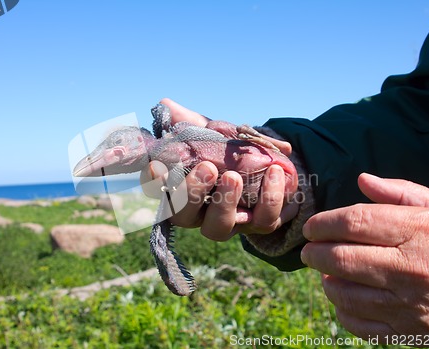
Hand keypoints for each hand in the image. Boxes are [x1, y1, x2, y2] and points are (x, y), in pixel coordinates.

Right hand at [141, 98, 296, 240]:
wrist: (272, 168)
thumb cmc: (232, 155)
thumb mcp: (212, 136)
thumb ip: (191, 123)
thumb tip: (166, 104)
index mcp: (183, 192)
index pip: (160, 191)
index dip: (154, 182)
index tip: (156, 166)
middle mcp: (200, 214)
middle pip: (183, 216)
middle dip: (192, 193)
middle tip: (206, 168)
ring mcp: (229, 222)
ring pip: (218, 227)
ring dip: (225, 201)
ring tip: (234, 175)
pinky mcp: (260, 224)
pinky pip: (264, 219)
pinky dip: (269, 196)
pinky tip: (274, 171)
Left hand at [301, 173, 428, 340]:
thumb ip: (401, 194)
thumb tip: (363, 180)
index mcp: (418, 232)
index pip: (353, 222)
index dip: (323, 223)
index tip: (312, 227)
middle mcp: (411, 269)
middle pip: (340, 258)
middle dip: (314, 252)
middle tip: (309, 249)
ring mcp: (409, 305)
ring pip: (345, 294)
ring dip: (326, 281)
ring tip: (325, 271)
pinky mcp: (410, 333)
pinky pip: (360, 324)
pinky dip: (343, 311)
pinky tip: (345, 297)